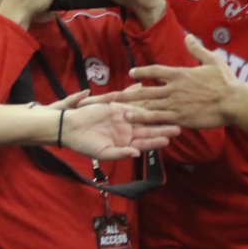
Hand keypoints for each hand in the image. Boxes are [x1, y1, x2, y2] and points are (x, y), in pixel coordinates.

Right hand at [50, 90, 179, 159]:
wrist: (69, 128)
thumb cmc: (85, 144)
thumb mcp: (103, 153)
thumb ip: (120, 153)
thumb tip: (136, 154)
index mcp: (126, 142)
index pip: (145, 142)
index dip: (156, 141)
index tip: (167, 140)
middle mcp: (129, 130)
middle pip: (149, 128)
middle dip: (162, 128)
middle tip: (178, 127)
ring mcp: (125, 117)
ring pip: (144, 115)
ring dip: (156, 113)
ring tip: (171, 112)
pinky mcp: (118, 106)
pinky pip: (132, 101)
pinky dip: (140, 97)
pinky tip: (153, 95)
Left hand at [117, 34, 238, 128]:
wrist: (233, 101)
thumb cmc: (226, 81)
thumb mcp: (213, 60)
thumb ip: (197, 49)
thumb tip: (188, 37)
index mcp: (180, 74)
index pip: (155, 71)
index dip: (142, 72)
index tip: (132, 73)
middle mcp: (173, 88)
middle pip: (144, 91)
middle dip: (125, 93)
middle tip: (110, 96)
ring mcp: (175, 104)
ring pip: (147, 105)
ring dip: (130, 106)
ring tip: (115, 109)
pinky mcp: (180, 118)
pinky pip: (157, 118)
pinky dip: (143, 118)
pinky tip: (132, 119)